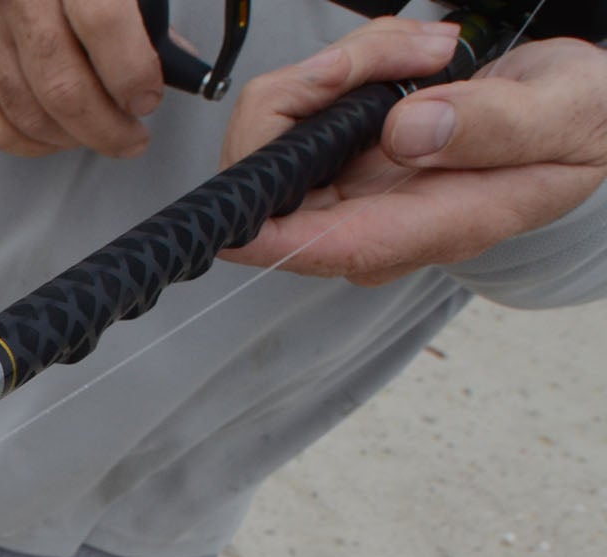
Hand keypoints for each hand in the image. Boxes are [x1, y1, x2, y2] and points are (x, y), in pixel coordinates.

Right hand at [0, 0, 160, 157]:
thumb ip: (139, 7)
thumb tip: (169, 62)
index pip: (102, 25)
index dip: (133, 74)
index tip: (147, 96)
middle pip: (62, 88)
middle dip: (107, 127)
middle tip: (131, 135)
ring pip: (29, 117)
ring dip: (73, 139)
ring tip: (98, 132)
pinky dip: (32, 143)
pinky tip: (57, 134)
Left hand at [220, 21, 606, 285]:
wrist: (582, 111)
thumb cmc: (578, 124)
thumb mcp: (562, 115)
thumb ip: (494, 127)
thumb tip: (407, 132)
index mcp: (427, 228)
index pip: (314, 246)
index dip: (260, 224)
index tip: (245, 184)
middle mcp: (372, 217)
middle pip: (274, 175)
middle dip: (317, 89)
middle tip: (410, 51)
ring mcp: (353, 186)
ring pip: (285, 122)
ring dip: (348, 62)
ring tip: (431, 48)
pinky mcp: (346, 151)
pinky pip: (309, 102)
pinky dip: (354, 61)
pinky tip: (413, 55)